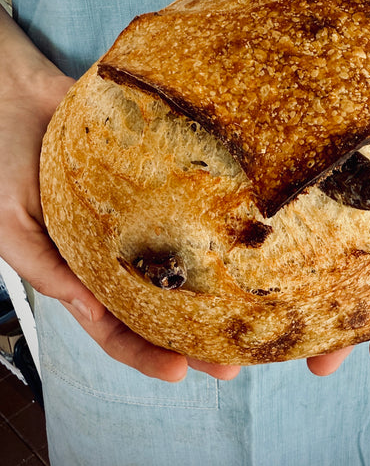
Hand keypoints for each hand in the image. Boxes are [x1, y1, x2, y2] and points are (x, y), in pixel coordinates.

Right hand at [0, 12, 239, 381]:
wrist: (16, 93)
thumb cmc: (3, 161)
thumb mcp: (12, 226)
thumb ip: (46, 270)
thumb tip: (92, 310)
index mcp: (81, 271)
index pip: (114, 326)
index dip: (143, 354)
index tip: (179, 372)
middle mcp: (116, 251)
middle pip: (160, 304)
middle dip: (193, 337)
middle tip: (231, 360)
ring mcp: (139, 217)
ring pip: (180, 261)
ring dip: (213, 291)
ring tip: (248, 312)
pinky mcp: (155, 180)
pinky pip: (185, 204)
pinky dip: (210, 224)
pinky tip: (240, 241)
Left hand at [307, 27, 369, 373]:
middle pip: (366, 284)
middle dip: (344, 328)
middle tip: (314, 363)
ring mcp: (365, 193)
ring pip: (336, 251)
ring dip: (313, 291)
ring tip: (280, 323)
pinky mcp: (341, 160)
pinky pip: (319, 198)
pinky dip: (299, 227)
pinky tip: (270, 248)